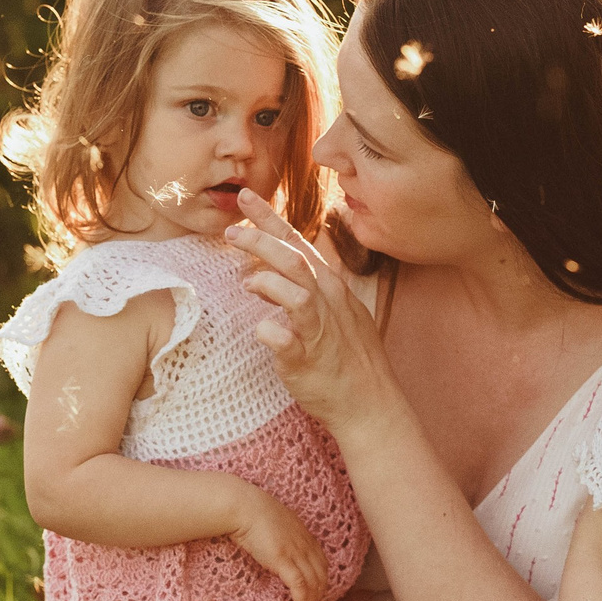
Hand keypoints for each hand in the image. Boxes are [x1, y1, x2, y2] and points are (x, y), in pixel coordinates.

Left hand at [224, 191, 401, 436]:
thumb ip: (307, 287)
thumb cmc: (349, 357)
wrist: (370, 402)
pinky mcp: (307, 360)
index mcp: (330, 286)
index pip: (298, 243)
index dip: (270, 219)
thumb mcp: (336, 310)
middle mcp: (327, 302)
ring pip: (295, 293)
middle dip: (260, 241)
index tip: (245, 198)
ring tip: (247, 284)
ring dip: (267, 283)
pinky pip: (286, 341)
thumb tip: (271, 272)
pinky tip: (261, 331)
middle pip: (293, 260)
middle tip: (231, 232)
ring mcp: (319, 330)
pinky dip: (270, 332)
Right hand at [227, 483, 328, 600]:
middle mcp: (304, 544)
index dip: (321, 579)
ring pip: (313, 583)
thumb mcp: (276, 522)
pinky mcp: (283, 560)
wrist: (244, 506)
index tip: (316, 591)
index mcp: (304, 535)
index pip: (322, 562)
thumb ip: (282, 535)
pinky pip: (299, 586)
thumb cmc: (252, 511)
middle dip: (319, 594)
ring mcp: (295, 552)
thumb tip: (276, 546)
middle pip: (321, 575)